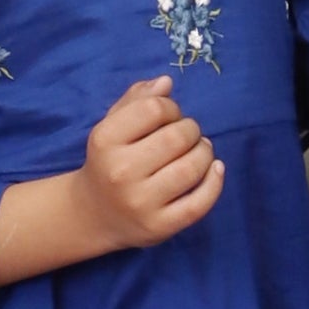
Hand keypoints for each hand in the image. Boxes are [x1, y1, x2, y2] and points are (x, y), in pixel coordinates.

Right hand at [79, 75, 225, 249]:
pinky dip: (215, 183)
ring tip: (200, 151)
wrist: (93, 215)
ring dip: (205, 153)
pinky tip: (215, 169)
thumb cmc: (108, 161)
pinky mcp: (159, 226)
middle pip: (177, 137)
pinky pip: (199, 204)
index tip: (169, 117)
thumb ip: (136, 100)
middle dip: (191, 130)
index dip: (171, 108)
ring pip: (191, 168)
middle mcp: (120, 172)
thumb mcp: (111, 126)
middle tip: (187, 135)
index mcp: (105, 140)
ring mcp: (140, 202)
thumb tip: (166, 82)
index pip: (154, 109)